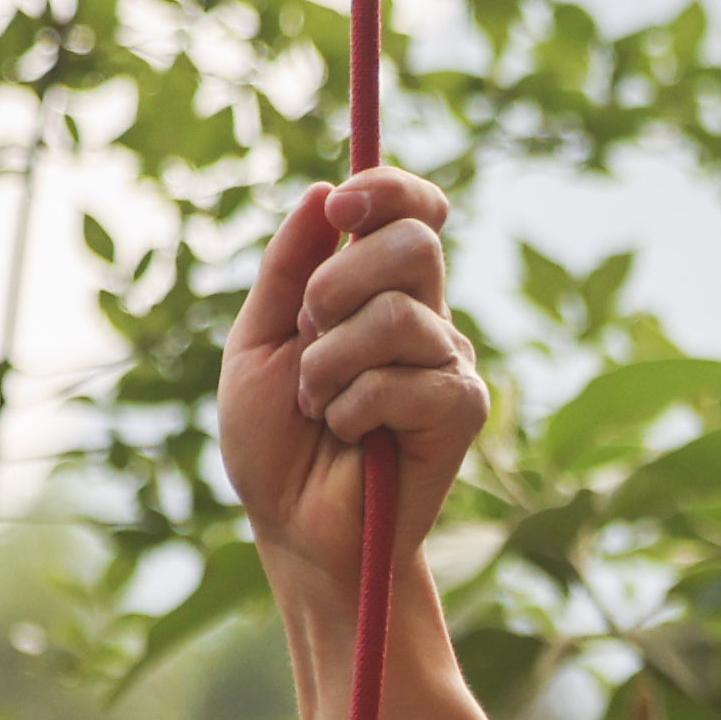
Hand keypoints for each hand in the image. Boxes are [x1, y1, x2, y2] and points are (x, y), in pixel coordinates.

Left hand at [222, 169, 484, 547]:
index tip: (342, 209)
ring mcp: (450, 361)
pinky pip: (403, 379)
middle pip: (413, 243)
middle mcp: (424, 316)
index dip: (387, 190)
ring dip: (329, 364)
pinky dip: (353, 408)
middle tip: (307, 338)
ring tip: (319, 406)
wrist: (295, 529)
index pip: (413, 209)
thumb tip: (324, 194)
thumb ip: (288, 268)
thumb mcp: (257, 341)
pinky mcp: (463, 409)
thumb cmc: (275, 442)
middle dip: (334, 286)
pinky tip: (351, 435)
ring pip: (395, 316)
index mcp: (378, 288)